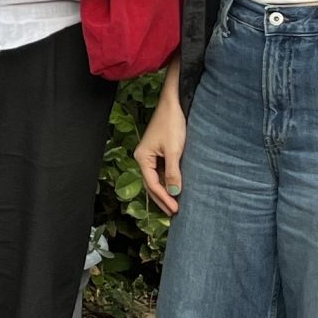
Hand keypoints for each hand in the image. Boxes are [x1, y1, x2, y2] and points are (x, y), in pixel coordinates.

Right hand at [136, 93, 186, 215]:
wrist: (174, 103)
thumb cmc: (172, 124)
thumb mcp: (174, 150)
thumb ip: (174, 172)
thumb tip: (175, 192)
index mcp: (142, 157)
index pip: (152, 184)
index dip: (164, 198)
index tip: (175, 210)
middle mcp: (143, 157)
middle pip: (151, 184)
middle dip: (162, 199)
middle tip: (173, 213)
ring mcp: (150, 154)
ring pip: (156, 178)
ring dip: (165, 191)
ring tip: (174, 204)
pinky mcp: (159, 151)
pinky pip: (161, 171)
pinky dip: (168, 181)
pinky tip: (175, 187)